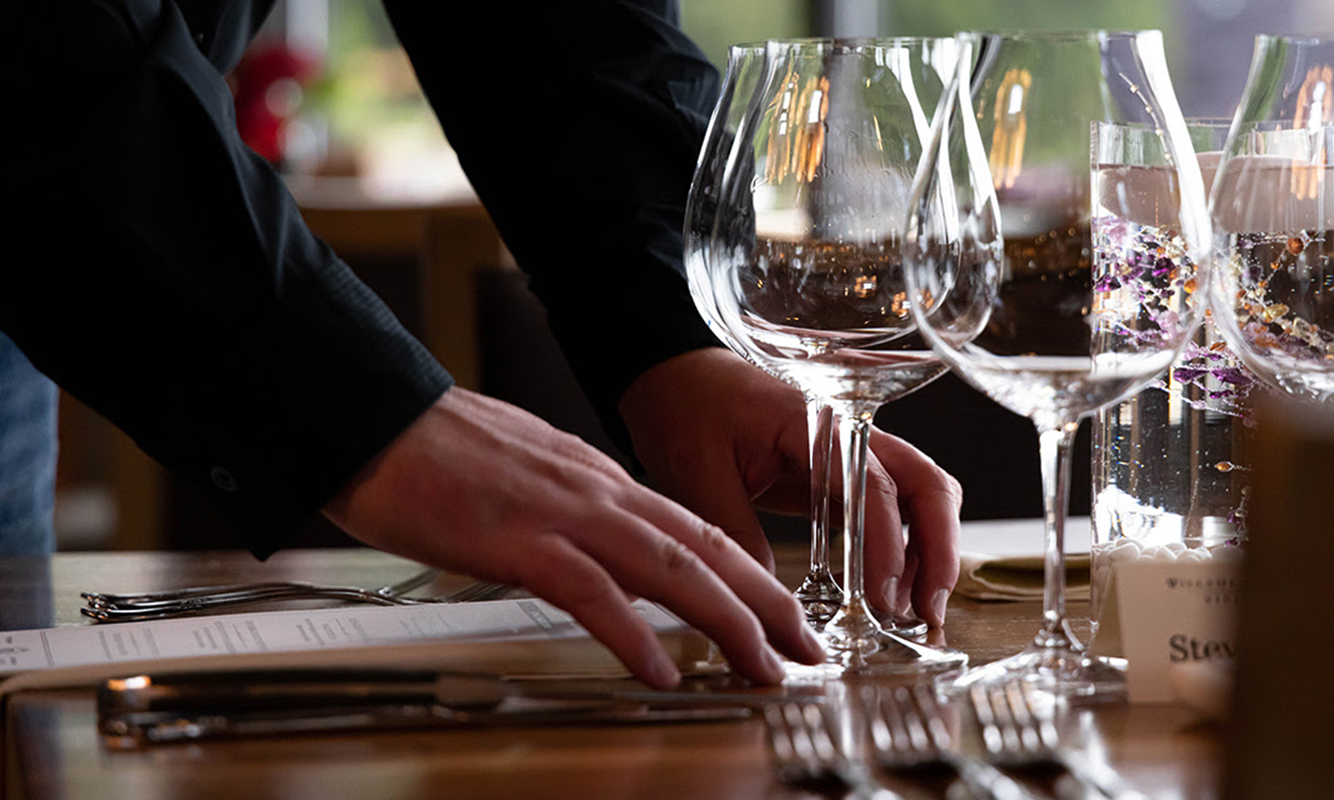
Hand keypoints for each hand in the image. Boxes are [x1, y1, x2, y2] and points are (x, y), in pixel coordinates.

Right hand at [322, 386, 825, 688]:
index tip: (781, 612)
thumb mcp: (527, 473)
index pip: (695, 527)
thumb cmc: (436, 449)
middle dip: (767, 601)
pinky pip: (592, 593)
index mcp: (599, 479)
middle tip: (808, 648)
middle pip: (706, 546)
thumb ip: (573, 505)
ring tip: (766, 666)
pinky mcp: (519, 541)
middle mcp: (598, 492)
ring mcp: (563, 514)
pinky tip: (662, 672)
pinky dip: (634, 636)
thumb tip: (601, 544)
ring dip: (729, 621)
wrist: (374, 416)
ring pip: (671, 567)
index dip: (749, 571)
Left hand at [617, 348, 963, 625]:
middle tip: (926, 611)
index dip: (887, 543)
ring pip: (921, 495)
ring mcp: (852, 453)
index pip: (873, 482)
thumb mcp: (696, 474)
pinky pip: (891, 510)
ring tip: (915, 612)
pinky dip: (904, 549)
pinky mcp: (842, 475)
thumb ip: (736, 534)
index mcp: (813, 422)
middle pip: (926, 482)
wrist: (672, 377)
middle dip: (939, 547)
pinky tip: (892, 591)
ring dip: (930, 551)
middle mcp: (848, 433)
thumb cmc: (684, 409)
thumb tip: (769, 600)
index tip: (883, 595)